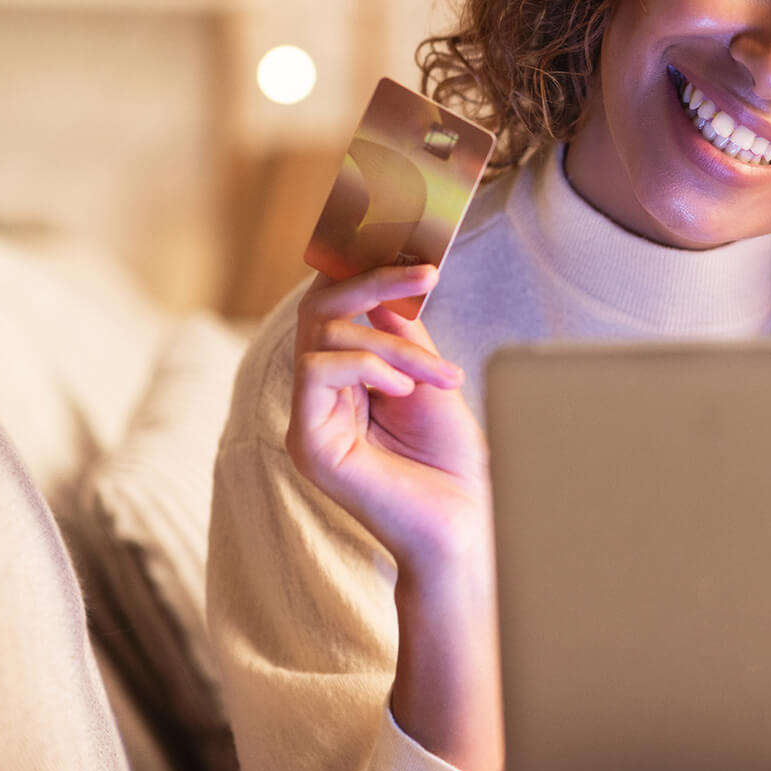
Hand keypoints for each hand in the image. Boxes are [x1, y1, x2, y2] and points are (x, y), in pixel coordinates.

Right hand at [287, 264, 490, 573]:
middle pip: (320, 308)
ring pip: (327, 335)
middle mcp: (320, 396)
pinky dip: (366, 366)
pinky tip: (403, 389)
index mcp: (347, 378)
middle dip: (374, 281)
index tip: (407, 244)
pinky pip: (318, 370)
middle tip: (427, 275)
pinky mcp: (307, 443)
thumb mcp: (430, 379)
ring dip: (395, 345)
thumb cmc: (453, 461)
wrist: (463, 525)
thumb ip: (402, 334)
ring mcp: (308, 419)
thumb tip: (384, 280)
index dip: (360, 267)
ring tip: (439, 377)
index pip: (335, 306)